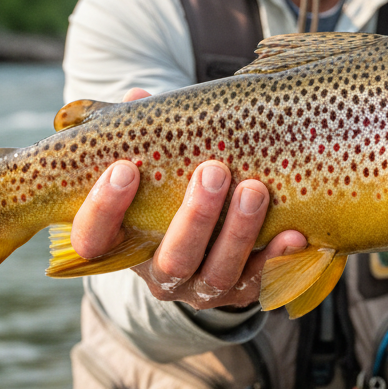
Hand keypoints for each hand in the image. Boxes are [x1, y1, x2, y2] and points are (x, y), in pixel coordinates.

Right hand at [70, 88, 305, 307]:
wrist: (210, 235)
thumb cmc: (172, 184)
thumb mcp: (153, 163)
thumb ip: (141, 133)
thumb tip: (138, 96)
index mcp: (123, 243)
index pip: (93, 240)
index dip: (104, 209)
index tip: (124, 167)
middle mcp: (161, 274)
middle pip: (171, 260)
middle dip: (194, 217)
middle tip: (214, 170)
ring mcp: (203, 288)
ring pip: (218, 274)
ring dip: (238, 232)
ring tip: (255, 190)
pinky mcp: (243, 292)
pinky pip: (262, 283)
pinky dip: (277, 259)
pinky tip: (294, 233)